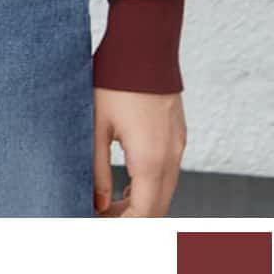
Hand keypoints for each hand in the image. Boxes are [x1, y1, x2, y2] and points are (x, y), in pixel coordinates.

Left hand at [92, 86, 186, 216]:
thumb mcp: (95, 126)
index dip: (121, 228)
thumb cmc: (114, 82)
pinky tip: (127, 183)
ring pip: (165, 190)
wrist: (144, 45)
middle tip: (100, 218)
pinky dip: (151, 185)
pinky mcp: (178, 134)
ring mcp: (178, 145)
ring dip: (141, 203)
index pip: (143, 215)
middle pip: (157, 208)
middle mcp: (170, 157)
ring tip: (109, 204)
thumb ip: (96, 169)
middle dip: (131, 220)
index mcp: (149, 160)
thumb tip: (99, 204)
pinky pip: (169, 171)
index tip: (98, 226)